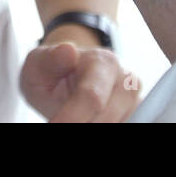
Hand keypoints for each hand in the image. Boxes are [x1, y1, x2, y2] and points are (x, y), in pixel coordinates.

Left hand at [20, 31, 140, 121]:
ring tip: (73, 115)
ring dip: (90, 124)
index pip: (91, 97)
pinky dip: (101, 126)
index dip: (71, 118)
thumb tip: (68, 50)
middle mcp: (126, 80)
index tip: (54, 125)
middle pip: (106, 119)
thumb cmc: (52, 70)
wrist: (68, 75)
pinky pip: (127, 124)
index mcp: (103, 61)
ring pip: (116, 124)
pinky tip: (86, 118)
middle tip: (59, 121)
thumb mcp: (39, 62)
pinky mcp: (136, 114)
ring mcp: (134, 101)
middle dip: (79, 124)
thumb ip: (50, 59)